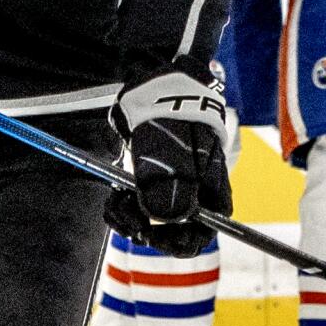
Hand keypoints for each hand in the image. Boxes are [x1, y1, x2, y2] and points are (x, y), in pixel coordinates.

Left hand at [109, 69, 233, 257]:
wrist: (151, 84)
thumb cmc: (170, 113)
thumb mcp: (170, 148)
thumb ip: (172, 184)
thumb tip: (171, 221)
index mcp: (212, 186)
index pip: (207, 228)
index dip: (184, 240)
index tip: (156, 236)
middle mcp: (194, 190)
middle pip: (178, 229)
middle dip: (152, 232)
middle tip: (130, 226)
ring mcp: (171, 185)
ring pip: (153, 220)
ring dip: (132, 221)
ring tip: (116, 208)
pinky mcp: (149, 180)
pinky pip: (137, 207)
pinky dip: (123, 209)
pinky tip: (113, 202)